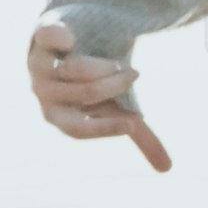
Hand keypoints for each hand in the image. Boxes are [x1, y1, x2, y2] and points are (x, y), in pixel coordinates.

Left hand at [27, 19, 170, 174]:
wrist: (72, 40)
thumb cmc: (93, 82)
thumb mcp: (115, 107)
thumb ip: (138, 134)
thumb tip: (167, 169)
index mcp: (60, 116)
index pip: (77, 129)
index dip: (105, 128)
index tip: (134, 122)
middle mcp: (44, 93)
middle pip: (85, 93)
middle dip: (116, 85)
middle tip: (135, 76)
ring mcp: (39, 65)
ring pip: (76, 68)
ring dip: (106, 65)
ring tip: (118, 63)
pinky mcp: (41, 38)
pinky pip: (50, 38)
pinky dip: (62, 38)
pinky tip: (71, 39)